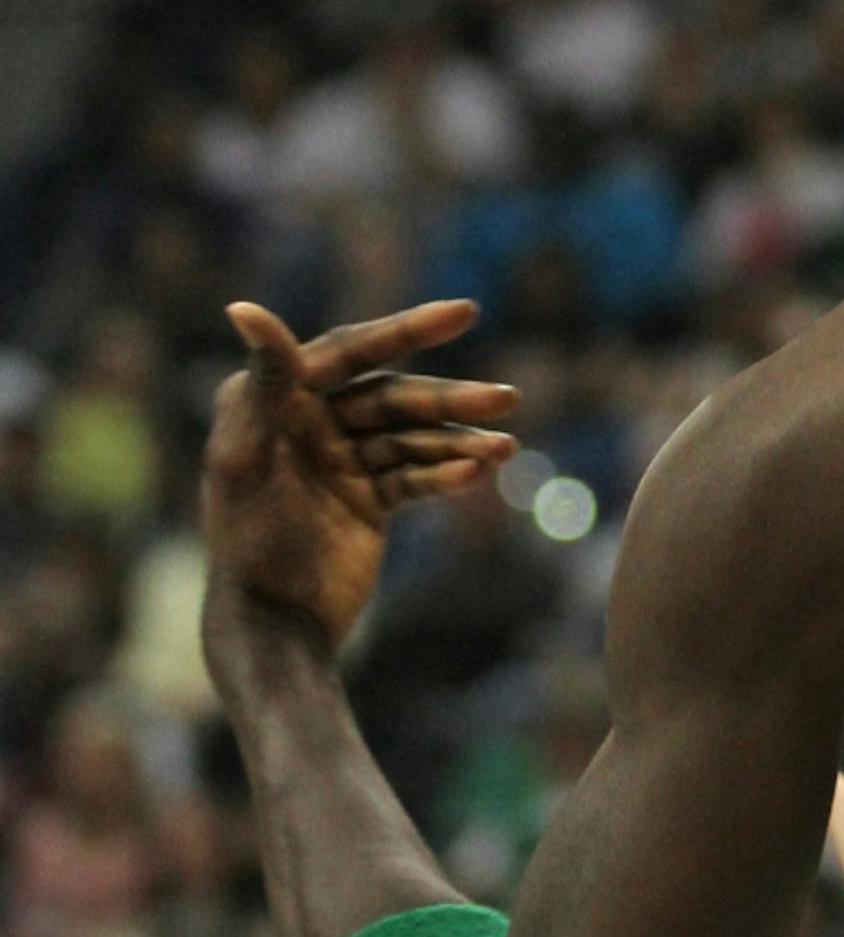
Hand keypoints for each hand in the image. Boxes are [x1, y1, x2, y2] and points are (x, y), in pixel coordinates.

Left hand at [202, 299, 518, 658]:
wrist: (270, 628)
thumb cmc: (246, 542)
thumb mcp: (246, 457)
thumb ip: (261, 383)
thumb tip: (243, 308)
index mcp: (275, 400)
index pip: (351, 352)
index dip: (407, 330)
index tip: (465, 314)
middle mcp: (309, 421)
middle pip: (393, 396)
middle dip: (450, 398)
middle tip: (506, 397)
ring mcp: (343, 461)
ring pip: (412, 437)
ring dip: (459, 440)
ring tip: (506, 447)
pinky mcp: (369, 500)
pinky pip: (415, 476)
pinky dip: (445, 474)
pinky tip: (476, 473)